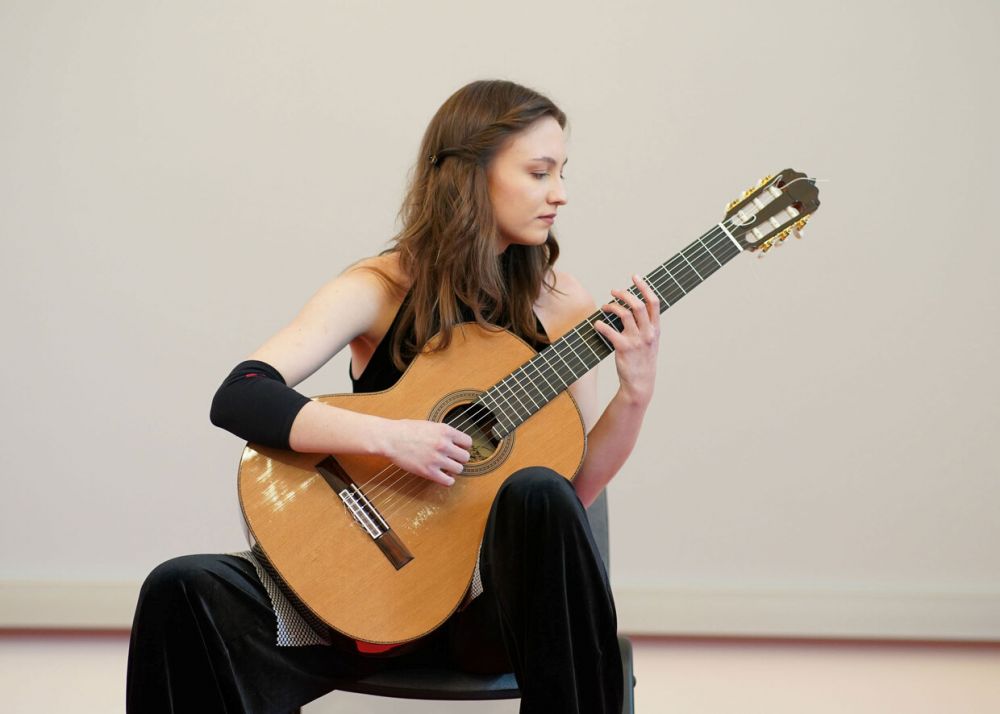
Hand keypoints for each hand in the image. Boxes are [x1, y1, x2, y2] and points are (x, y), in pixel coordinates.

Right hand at [383, 419, 471, 485]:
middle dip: (459, 459)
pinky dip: (447, 480)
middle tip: (451, 459)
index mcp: (445, 430)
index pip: (467, 442)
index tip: (457, 449)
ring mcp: (436, 459)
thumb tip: (454, 440)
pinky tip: (442, 476)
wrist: (390, 438)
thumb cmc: (405, 430)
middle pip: (465, 457)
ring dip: (453, 469)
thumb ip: (442, 432)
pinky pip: (448, 481)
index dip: (463, 446)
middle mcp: (443, 444)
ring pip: (459, 469)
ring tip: (445, 467)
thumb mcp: (429, 425)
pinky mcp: (428, 471)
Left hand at [593, 275, 660, 406]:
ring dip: (612, 306)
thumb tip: (631, 308)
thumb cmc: (643, 361)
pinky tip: (597, 324)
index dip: (644, 287)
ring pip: (624, 314)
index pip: (654, 302)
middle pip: (638, 304)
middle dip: (625, 294)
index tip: (635, 277)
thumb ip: (646, 326)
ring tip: (605, 306)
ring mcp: (636, 341)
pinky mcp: (623, 348)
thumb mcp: (651, 343)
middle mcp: (648, 333)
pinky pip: (610, 331)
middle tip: (614, 291)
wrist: (640, 384)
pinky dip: (601, 325)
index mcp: (656, 329)